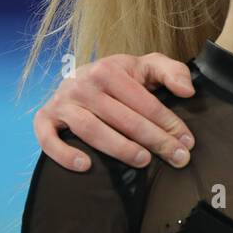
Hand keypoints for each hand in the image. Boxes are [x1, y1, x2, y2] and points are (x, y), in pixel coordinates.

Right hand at [32, 53, 195, 171]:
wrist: (80, 76)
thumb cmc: (121, 77)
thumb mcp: (148, 66)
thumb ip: (172, 72)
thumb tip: (188, 92)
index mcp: (109, 70)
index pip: (145, 102)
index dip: (169, 123)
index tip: (187, 142)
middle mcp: (83, 84)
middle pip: (123, 119)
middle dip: (154, 140)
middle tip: (177, 159)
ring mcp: (61, 102)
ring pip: (91, 130)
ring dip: (119, 148)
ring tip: (144, 161)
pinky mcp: (44, 118)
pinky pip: (49, 139)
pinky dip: (64, 154)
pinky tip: (86, 166)